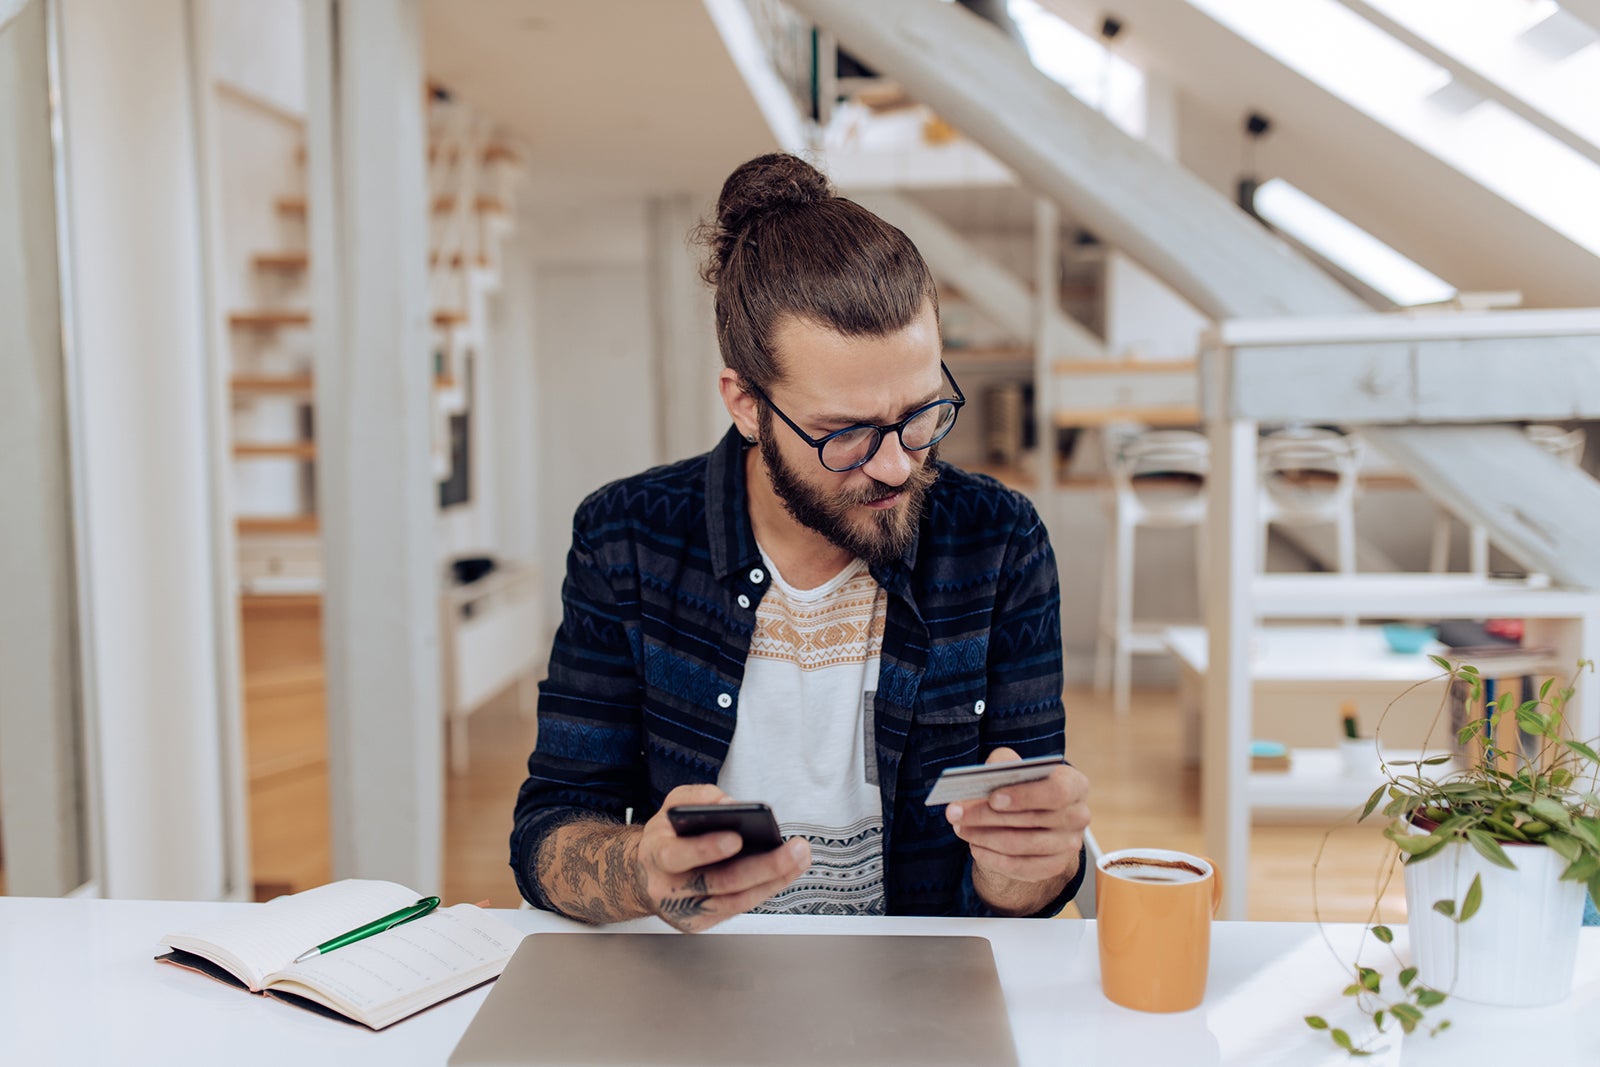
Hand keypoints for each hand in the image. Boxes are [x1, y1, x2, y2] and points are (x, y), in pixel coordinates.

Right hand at [634, 784, 811, 931]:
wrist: (644, 877)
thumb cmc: (665, 838)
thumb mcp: (671, 807)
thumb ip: (698, 798)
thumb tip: (731, 804)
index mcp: (656, 856)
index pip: (678, 855)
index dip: (707, 849)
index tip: (736, 837)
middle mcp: (669, 889)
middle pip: (721, 883)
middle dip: (763, 866)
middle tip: (794, 849)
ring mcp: (687, 911)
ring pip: (737, 900)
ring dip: (775, 879)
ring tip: (800, 857)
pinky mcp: (702, 923)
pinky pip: (740, 907)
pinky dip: (766, 889)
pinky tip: (786, 872)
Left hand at [946, 747, 1090, 914]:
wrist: (1037, 816)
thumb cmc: (1025, 786)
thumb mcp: (1017, 768)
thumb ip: (1004, 764)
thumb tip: (987, 774)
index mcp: (1074, 785)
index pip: (1056, 792)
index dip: (1024, 796)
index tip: (992, 798)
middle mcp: (1078, 816)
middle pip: (1031, 820)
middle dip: (986, 816)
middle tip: (955, 813)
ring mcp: (1068, 845)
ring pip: (1020, 845)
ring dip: (983, 836)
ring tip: (959, 827)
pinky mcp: (1054, 866)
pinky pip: (1019, 867)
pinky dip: (992, 858)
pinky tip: (974, 846)